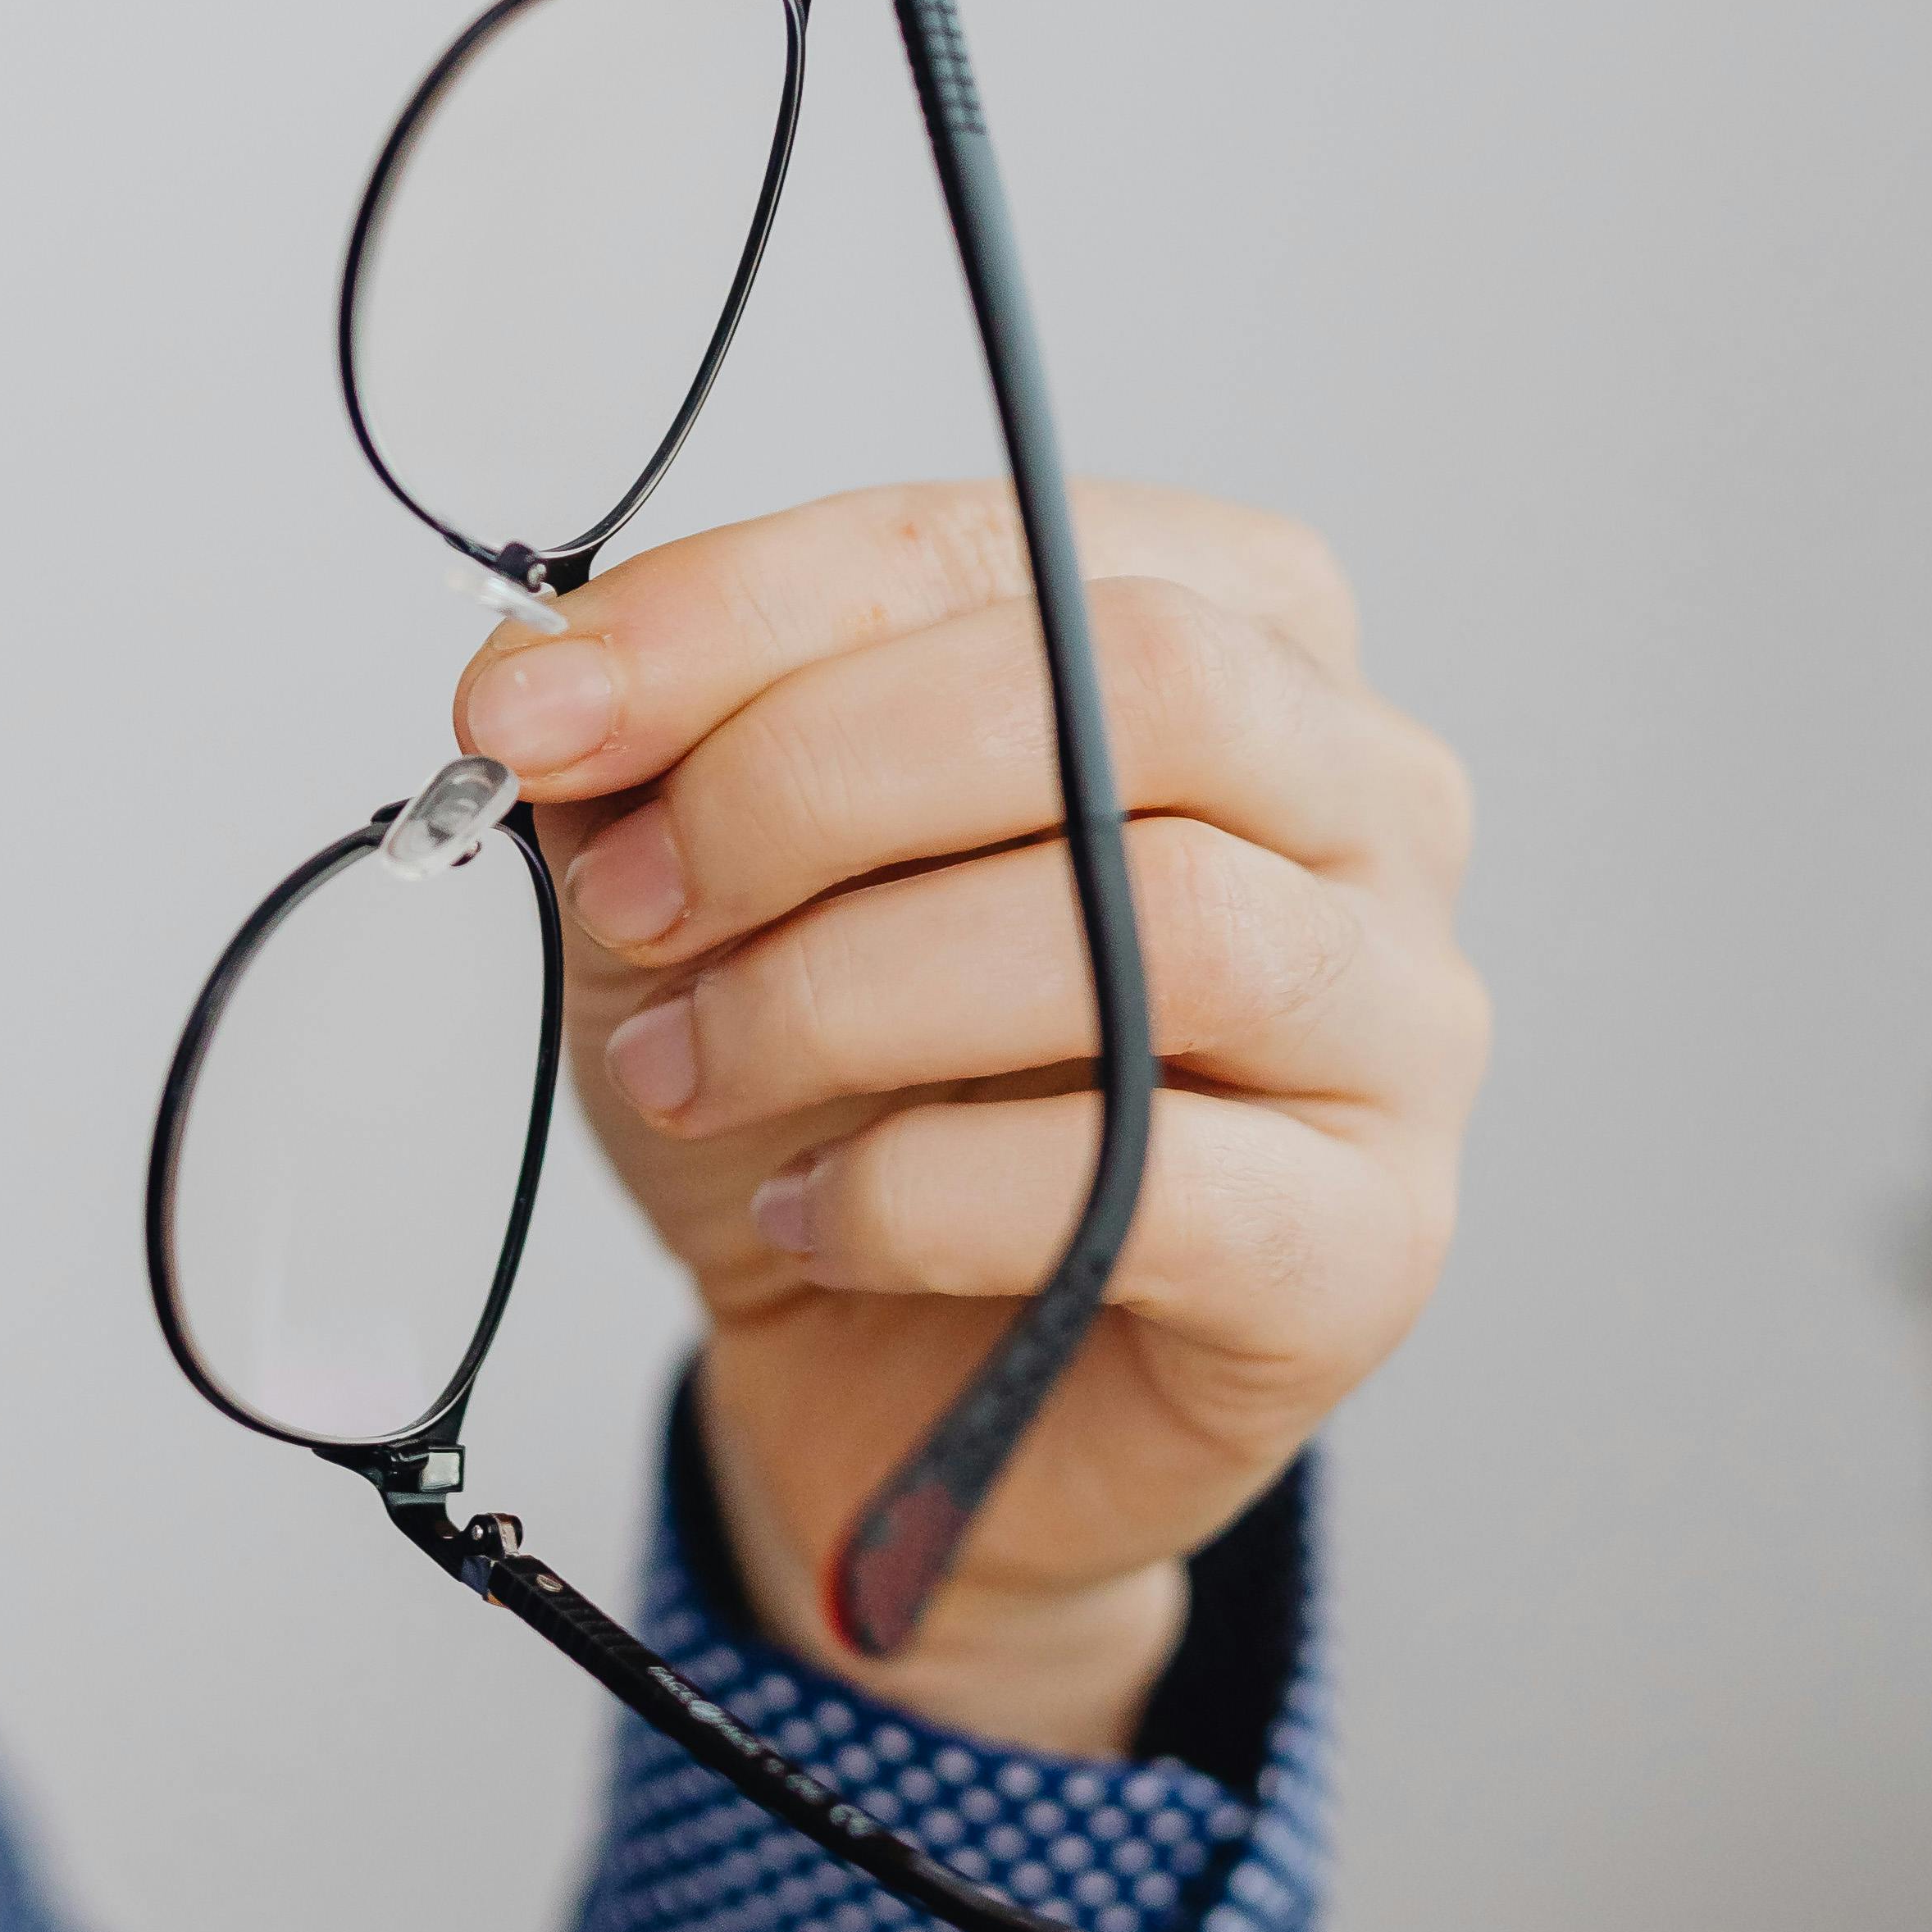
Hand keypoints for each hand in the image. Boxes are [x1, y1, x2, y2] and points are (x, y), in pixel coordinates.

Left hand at [454, 481, 1485, 1762]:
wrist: (895, 1388)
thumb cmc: (850, 1091)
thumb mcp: (719, 880)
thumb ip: (665, 747)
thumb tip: (550, 683)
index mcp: (1240, 636)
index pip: (1004, 543)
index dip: (743, 611)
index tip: (531, 709)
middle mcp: (1370, 802)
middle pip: (1139, 684)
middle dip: (820, 777)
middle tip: (632, 900)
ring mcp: (1400, 1026)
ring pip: (1166, 925)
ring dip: (853, 991)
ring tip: (694, 1063)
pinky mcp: (1368, 1246)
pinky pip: (1154, 1178)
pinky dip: (925, 1191)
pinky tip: (815, 1215)